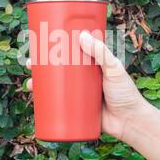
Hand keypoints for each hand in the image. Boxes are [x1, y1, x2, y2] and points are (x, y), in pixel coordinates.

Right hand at [25, 31, 146, 140]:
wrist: (130, 122)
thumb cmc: (126, 93)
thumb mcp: (114, 69)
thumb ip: (101, 53)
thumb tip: (81, 36)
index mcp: (90, 65)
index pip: (69, 52)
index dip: (54, 48)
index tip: (41, 42)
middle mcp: (82, 78)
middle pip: (57, 69)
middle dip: (40, 66)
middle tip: (29, 63)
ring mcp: (78, 94)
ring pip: (54, 87)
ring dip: (39, 85)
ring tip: (30, 85)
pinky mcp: (76, 110)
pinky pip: (58, 105)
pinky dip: (45, 103)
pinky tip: (35, 102)